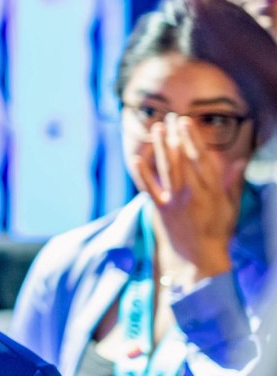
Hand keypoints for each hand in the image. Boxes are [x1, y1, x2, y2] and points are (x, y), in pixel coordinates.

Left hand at [133, 115, 244, 284]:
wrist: (199, 258)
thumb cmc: (217, 230)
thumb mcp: (230, 206)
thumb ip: (233, 182)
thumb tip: (240, 161)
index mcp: (212, 191)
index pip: (202, 159)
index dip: (193, 138)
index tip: (186, 122)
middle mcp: (194, 194)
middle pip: (184, 159)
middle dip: (176, 136)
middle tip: (171, 116)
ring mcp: (176, 201)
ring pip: (167, 169)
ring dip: (161, 147)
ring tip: (156, 127)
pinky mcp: (161, 210)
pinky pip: (149, 188)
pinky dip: (142, 173)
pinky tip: (135, 158)